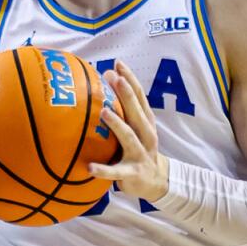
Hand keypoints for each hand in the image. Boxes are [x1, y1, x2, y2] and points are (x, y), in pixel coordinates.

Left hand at [87, 61, 169, 201]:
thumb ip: (125, 108)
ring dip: (117, 124)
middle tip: (115, 79)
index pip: (139, 96)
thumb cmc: (139, 148)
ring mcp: (140, 154)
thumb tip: (105, 78)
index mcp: (146, 122)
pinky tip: (90, 167)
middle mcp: (146, 134)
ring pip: (129, 137)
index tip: (118, 64)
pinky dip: (104, 170)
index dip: (130, 79)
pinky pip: (116, 171)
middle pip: (137, 111)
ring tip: (103, 112)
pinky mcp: (132, 173)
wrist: (157, 181)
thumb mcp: (136, 127)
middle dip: (127, 94)